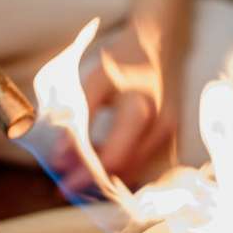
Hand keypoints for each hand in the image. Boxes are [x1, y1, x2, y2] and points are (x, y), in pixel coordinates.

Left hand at [53, 23, 184, 195]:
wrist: (159, 45)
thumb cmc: (124, 60)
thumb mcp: (95, 83)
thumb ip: (78, 120)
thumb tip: (60, 158)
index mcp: (140, 111)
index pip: (112, 159)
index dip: (85, 176)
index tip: (61, 185)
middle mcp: (160, 129)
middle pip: (123, 172)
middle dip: (92, 184)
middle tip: (64, 187)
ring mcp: (170, 137)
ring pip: (134, 173)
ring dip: (106, 180)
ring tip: (78, 176)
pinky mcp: (171, 141)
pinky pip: (144, 166)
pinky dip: (120, 171)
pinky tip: (100, 164)